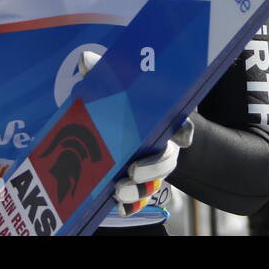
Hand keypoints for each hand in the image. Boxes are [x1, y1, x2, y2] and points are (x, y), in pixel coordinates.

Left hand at [76, 50, 195, 216]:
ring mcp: (150, 168)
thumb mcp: (112, 87)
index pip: (182, 126)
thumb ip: (101, 72)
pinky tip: (117, 208)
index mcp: (161, 122)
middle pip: (167, 161)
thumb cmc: (120, 105)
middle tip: (132, 171)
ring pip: (154, 183)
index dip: (184, 131)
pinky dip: (130, 206)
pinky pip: (139, 199)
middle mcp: (160, 147)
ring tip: (118, 191)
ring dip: (138, 190)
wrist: (111, 130)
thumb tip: (84, 60)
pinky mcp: (137, 183)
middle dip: (153, 169)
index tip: (181, 136)